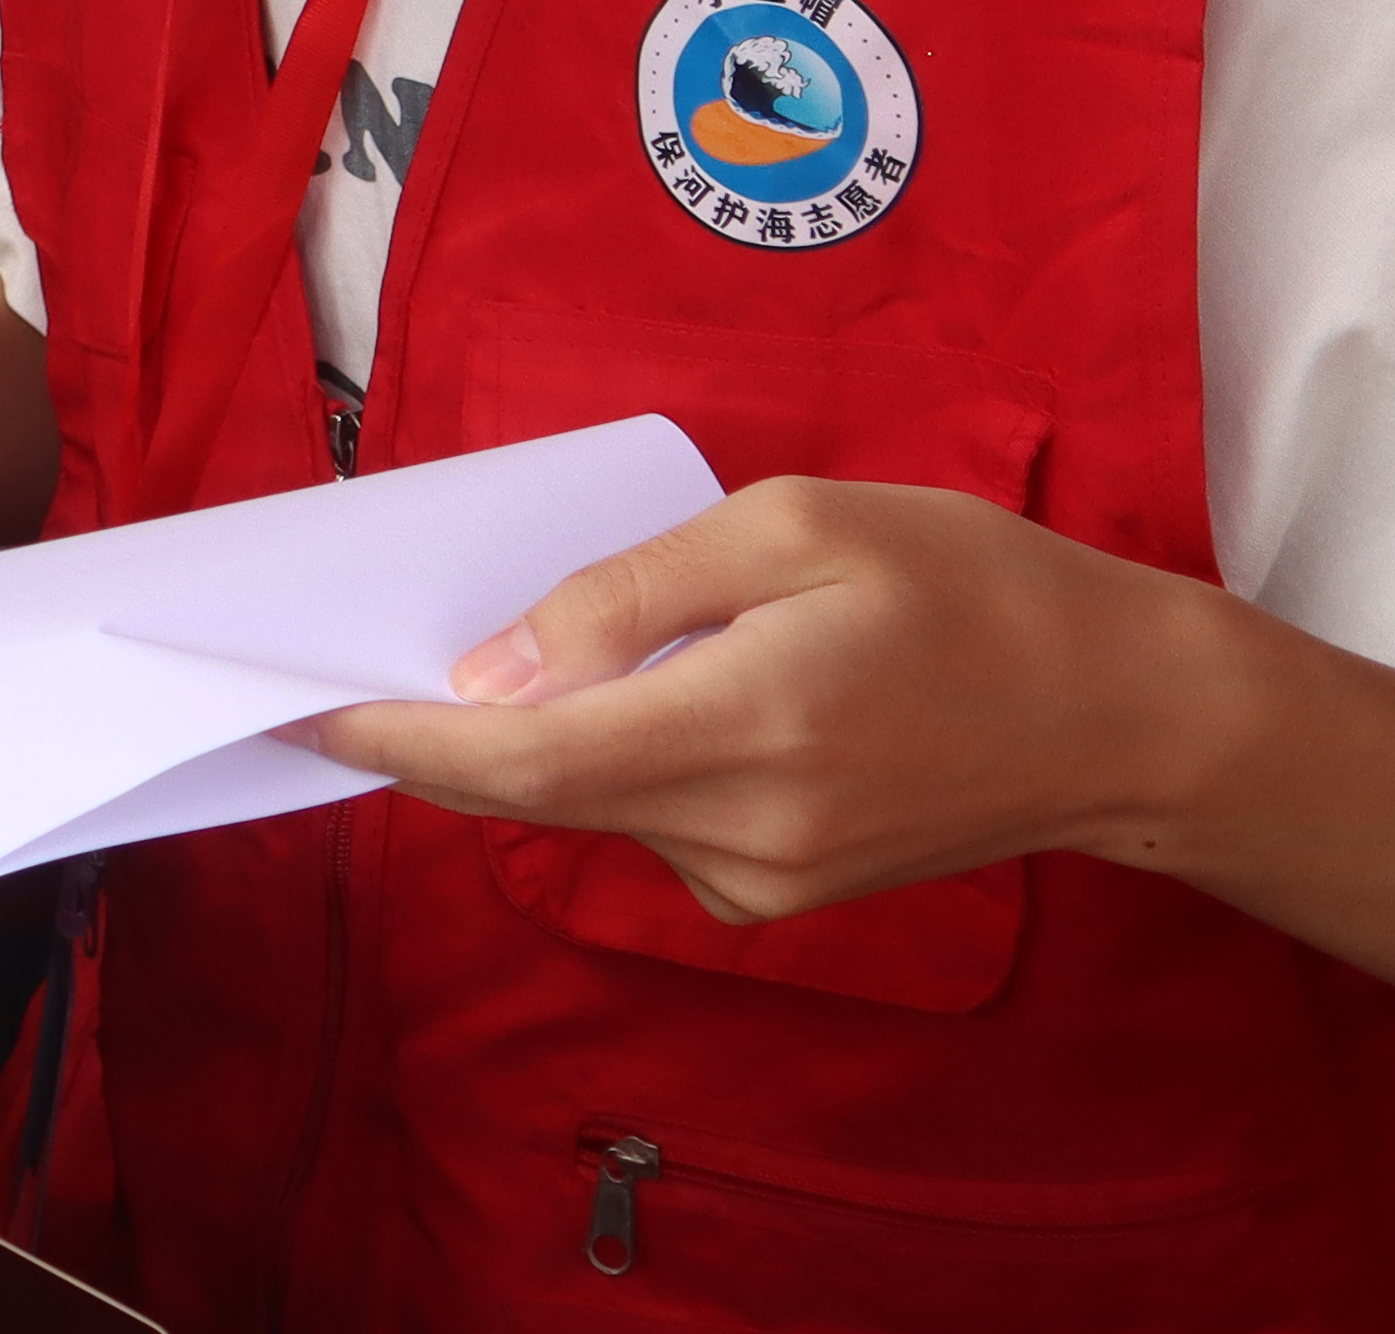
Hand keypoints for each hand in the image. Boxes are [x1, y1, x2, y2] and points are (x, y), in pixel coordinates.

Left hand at [304, 475, 1258, 928]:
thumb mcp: (793, 527)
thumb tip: (493, 667)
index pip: (517, 760)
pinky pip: (647, 821)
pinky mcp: (783, 891)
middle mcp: (744, 831)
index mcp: (745, 729)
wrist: (1122, 715)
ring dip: (519, 741)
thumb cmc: (969, 587)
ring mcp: (765, 878)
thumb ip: (631, 599)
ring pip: (585, 808)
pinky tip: (624, 695)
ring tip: (486, 653)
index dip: (391, 738)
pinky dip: (601, 761)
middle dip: (419, 740)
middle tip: (324, 676)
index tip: (295, 710)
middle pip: (529, 796)